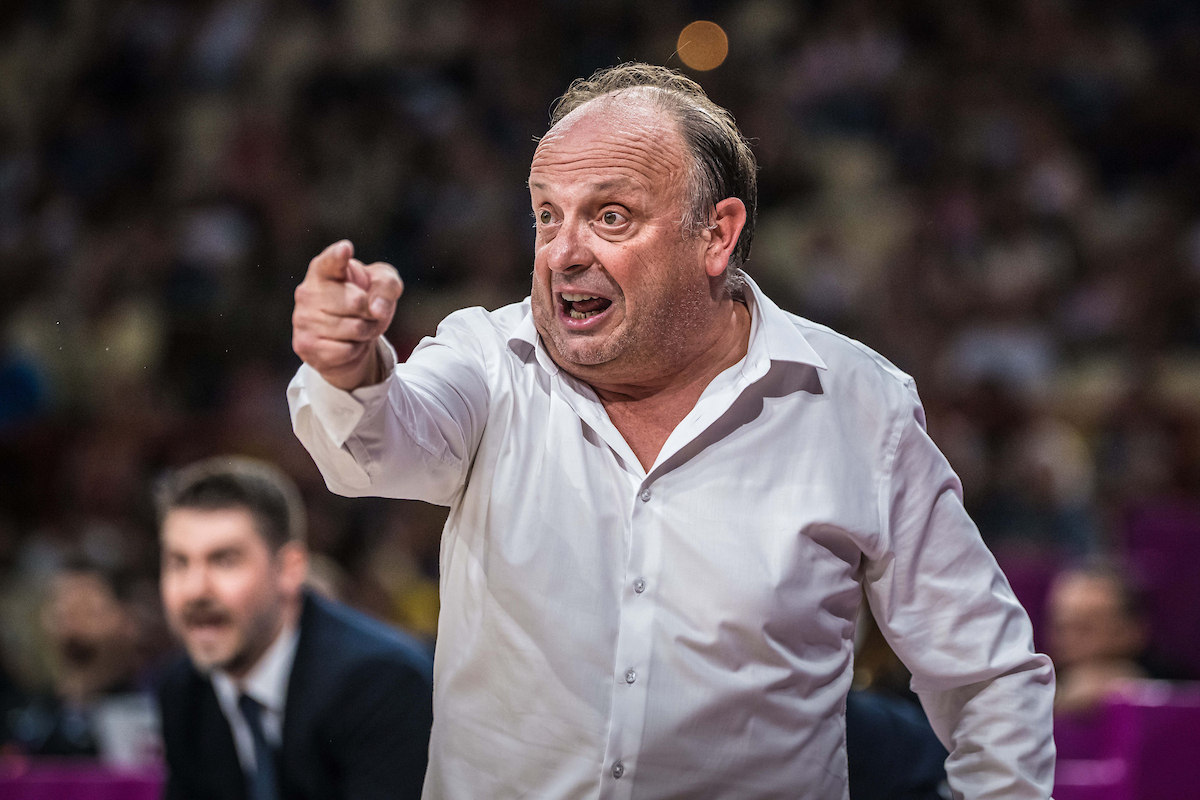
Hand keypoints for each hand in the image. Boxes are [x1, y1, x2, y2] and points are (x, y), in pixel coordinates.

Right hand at [292, 240, 402, 390]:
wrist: (349, 338)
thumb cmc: (364, 302)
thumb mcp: (384, 286)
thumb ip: (387, 286)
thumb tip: (376, 309)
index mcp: (324, 269)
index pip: (330, 262)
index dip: (338, 256)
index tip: (345, 248)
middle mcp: (307, 291)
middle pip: (356, 302)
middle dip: (371, 312)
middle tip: (366, 312)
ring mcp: (302, 319)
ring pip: (355, 328)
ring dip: (366, 331)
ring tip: (357, 327)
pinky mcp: (304, 345)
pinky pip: (346, 350)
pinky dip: (355, 350)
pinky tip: (345, 344)